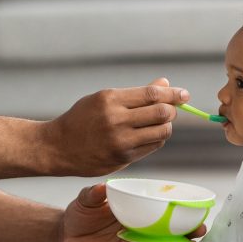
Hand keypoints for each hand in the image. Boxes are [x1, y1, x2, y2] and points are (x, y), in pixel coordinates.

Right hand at [44, 78, 188, 176]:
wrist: (58, 147)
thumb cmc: (82, 119)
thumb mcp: (103, 99)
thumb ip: (136, 94)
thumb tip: (165, 83)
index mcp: (111, 99)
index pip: (152, 94)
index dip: (173, 94)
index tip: (184, 94)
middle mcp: (116, 120)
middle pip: (162, 113)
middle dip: (172, 110)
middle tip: (171, 109)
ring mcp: (120, 141)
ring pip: (161, 132)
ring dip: (165, 126)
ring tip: (157, 123)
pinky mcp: (123, 157)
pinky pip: (152, 147)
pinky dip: (156, 139)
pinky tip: (147, 135)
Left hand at [59, 183, 205, 241]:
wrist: (63, 235)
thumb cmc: (79, 214)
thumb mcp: (86, 199)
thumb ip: (94, 194)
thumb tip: (103, 186)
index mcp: (137, 213)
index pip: (163, 213)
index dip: (180, 212)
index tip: (198, 209)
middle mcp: (140, 230)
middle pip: (168, 233)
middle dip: (187, 233)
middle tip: (201, 229)